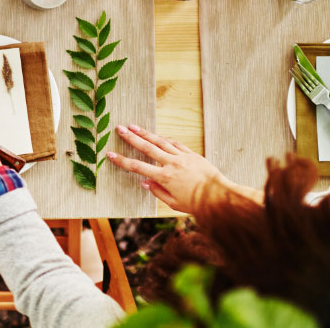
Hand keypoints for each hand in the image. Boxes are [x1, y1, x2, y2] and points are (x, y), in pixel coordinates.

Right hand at [106, 124, 229, 213]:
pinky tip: (158, 136)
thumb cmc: (196, 203)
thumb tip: (145, 182)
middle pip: (147, 148)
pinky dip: (165, 139)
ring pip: (160, 142)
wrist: (219, 196)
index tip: (110, 154)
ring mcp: (181, 157)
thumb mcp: (173, 203)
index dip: (122, 160)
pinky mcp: (192, 154)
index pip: (138, 167)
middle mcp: (171, 164)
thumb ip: (157, 192)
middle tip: (120, 128)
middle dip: (131, 138)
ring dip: (146, 134)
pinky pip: (175, 144)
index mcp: (164, 177)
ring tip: (134, 126)